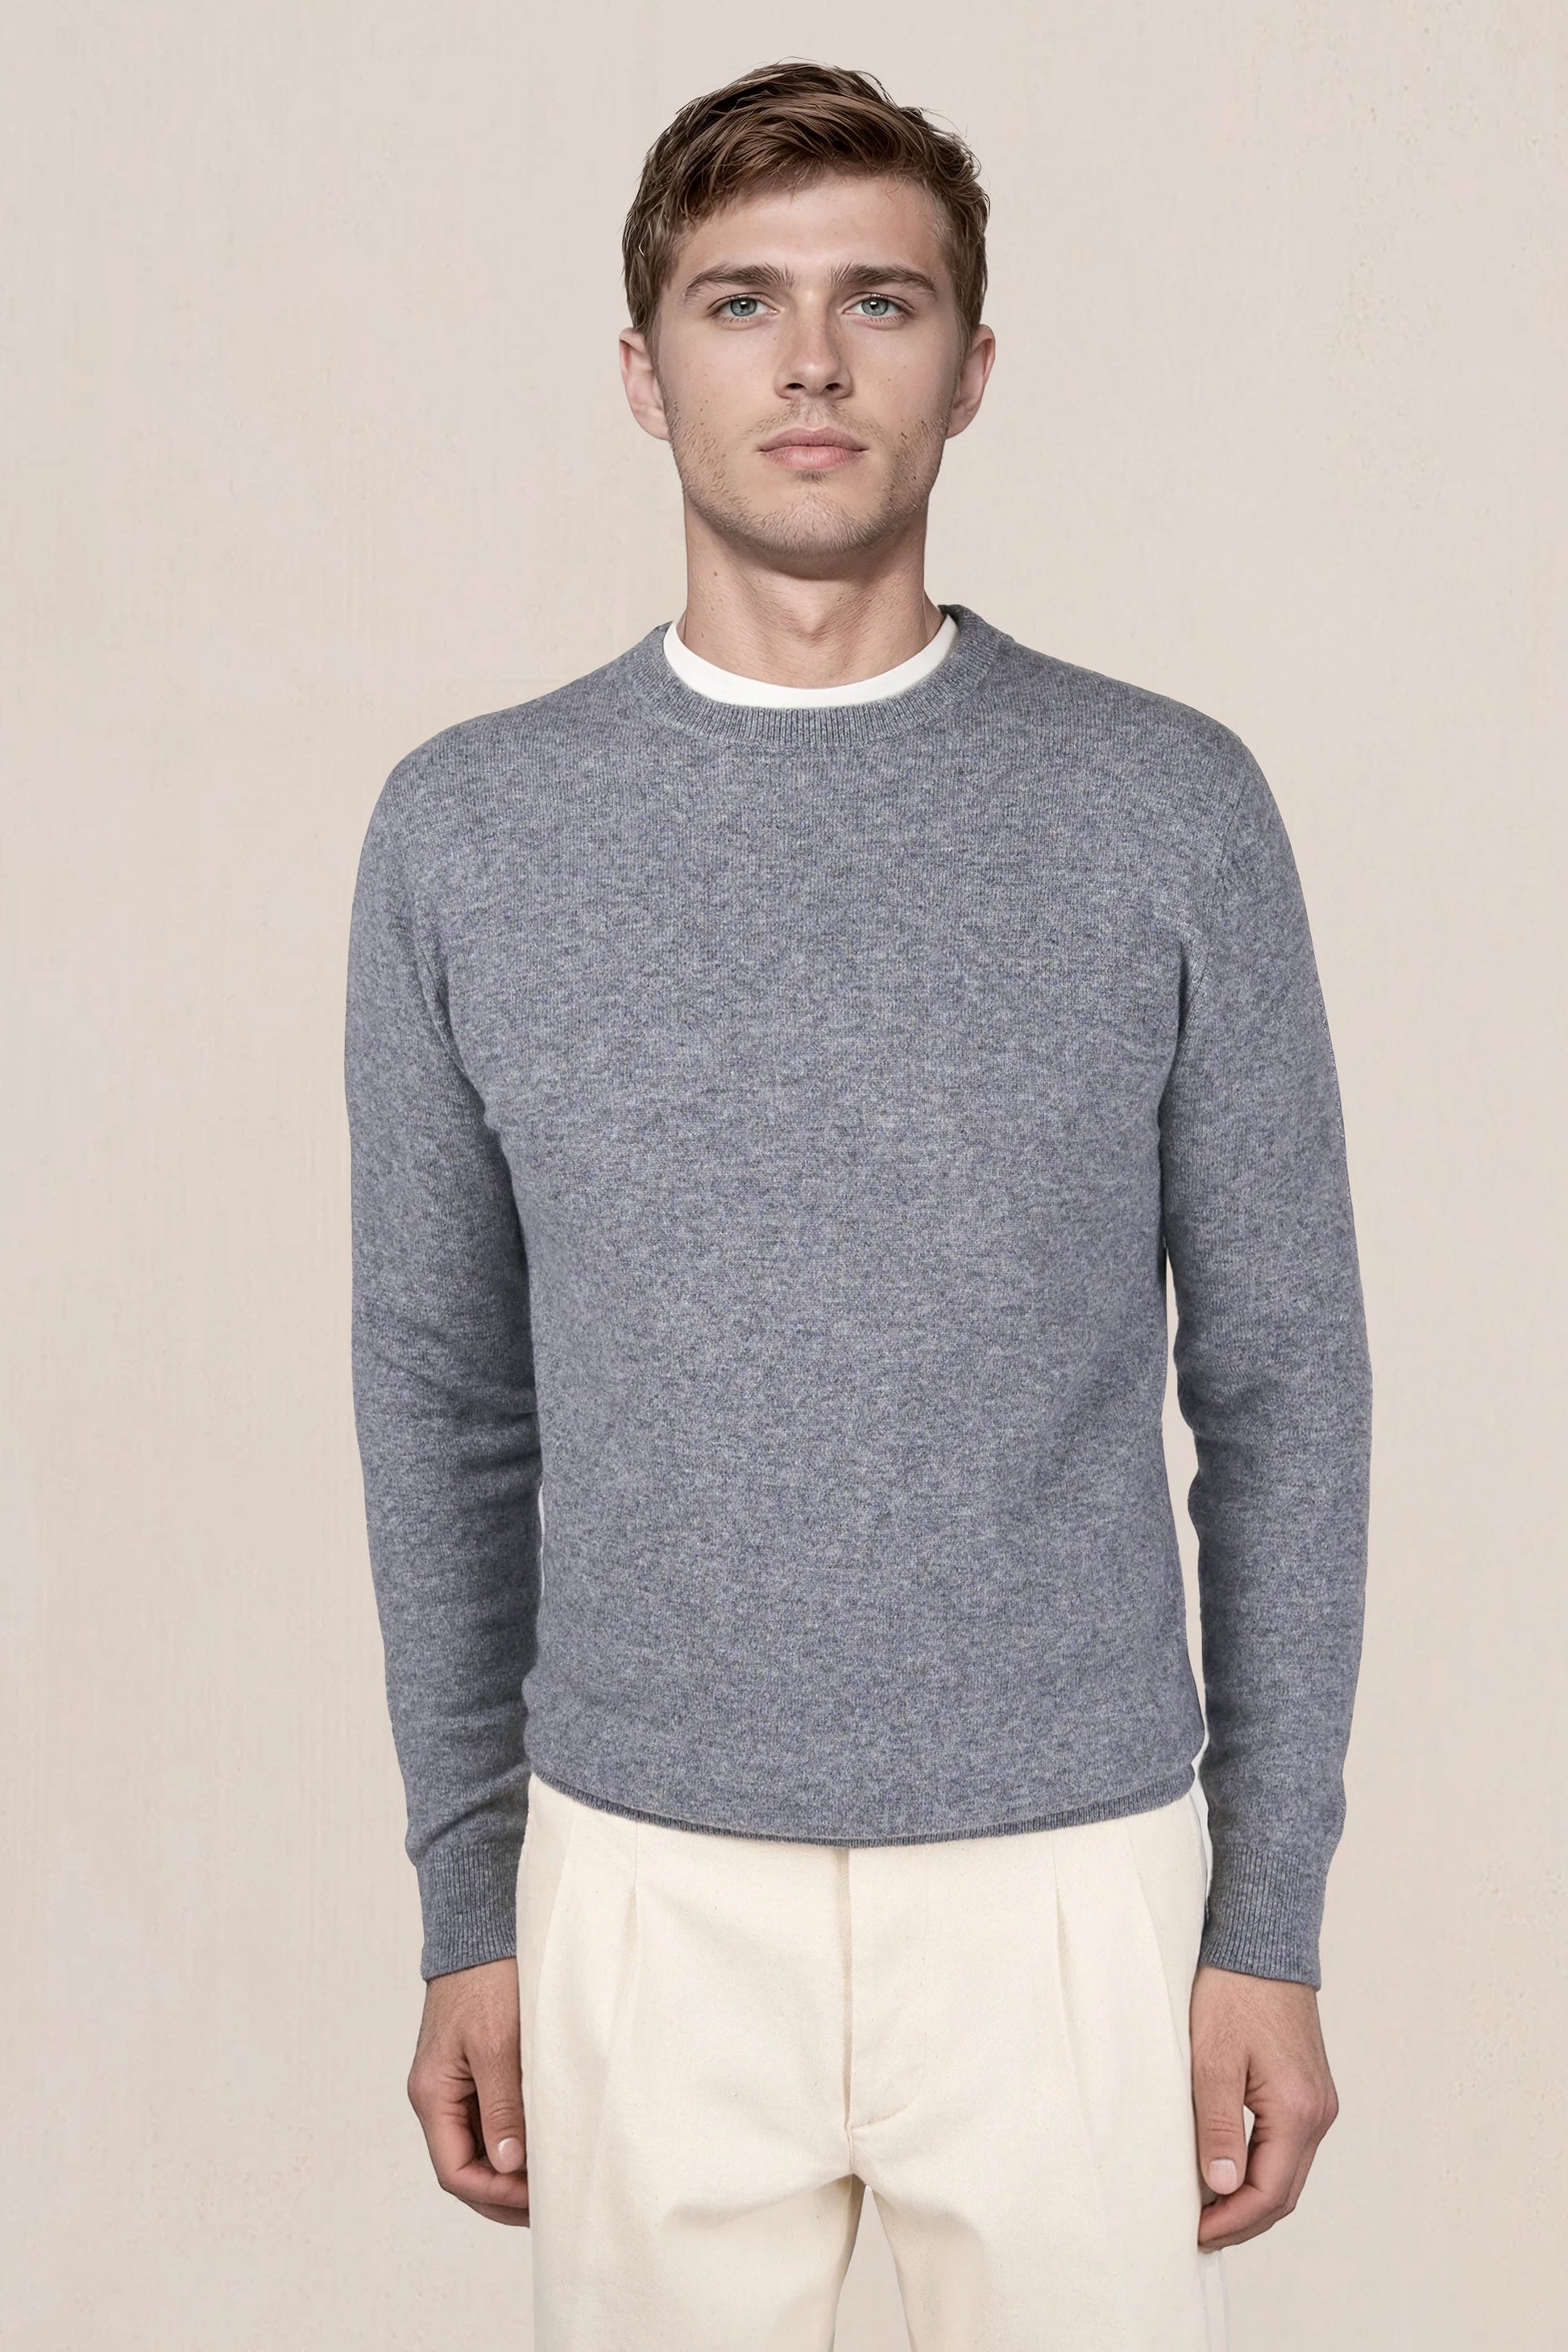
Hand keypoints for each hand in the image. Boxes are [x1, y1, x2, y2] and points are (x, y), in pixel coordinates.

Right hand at [406, 1955, 531, 2224]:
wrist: (483, 1933)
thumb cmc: (487, 1981)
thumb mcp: (497, 2045)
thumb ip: (501, 2106)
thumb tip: (508, 2165)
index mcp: (432, 2095)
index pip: (455, 2170)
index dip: (494, 2193)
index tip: (535, 2196)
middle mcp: (438, 2097)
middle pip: (465, 2168)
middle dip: (503, 2194)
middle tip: (549, 2204)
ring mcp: (456, 2086)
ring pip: (480, 2148)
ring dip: (510, 2171)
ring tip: (552, 2181)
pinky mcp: (475, 2073)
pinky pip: (490, 2121)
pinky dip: (514, 2141)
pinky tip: (543, 2146)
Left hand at [1189, 1962, 1338, 2248]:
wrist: (1262, 1945)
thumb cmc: (1232, 1993)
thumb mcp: (1212, 2060)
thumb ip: (1217, 2127)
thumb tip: (1220, 2188)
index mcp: (1297, 2111)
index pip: (1268, 2193)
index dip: (1230, 2221)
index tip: (1194, 2234)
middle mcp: (1318, 2113)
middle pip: (1284, 2193)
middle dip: (1242, 2220)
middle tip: (1199, 2233)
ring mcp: (1318, 2103)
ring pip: (1288, 2174)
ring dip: (1252, 2198)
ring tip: (1208, 2210)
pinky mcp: (1309, 2091)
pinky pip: (1289, 2148)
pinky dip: (1262, 2171)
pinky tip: (1230, 2172)